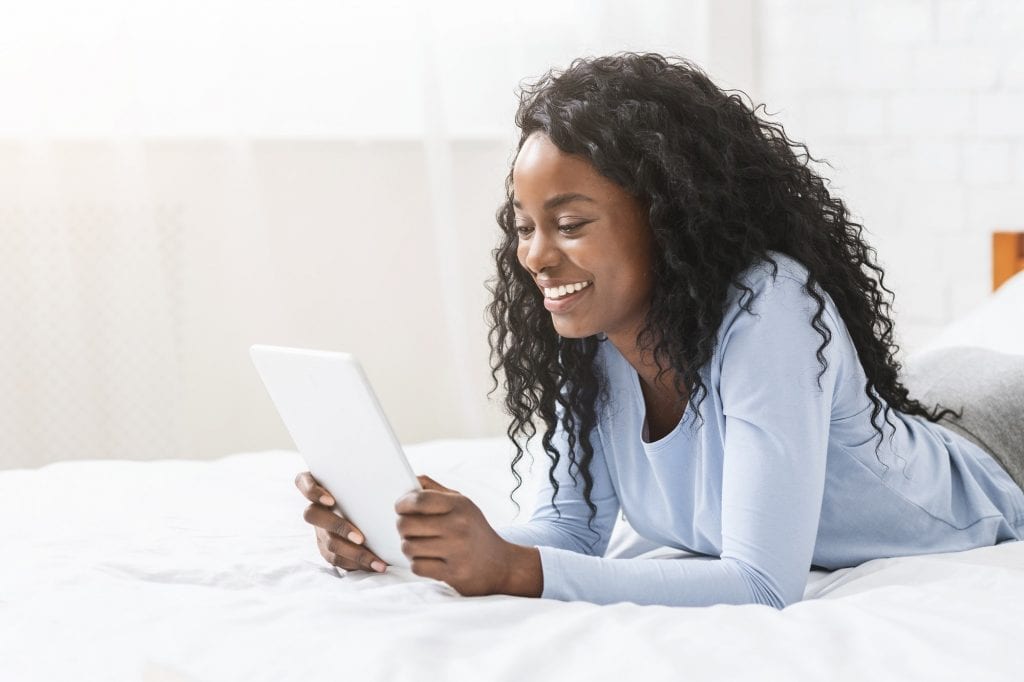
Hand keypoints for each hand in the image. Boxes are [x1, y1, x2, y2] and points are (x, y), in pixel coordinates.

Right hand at [294, 471, 388, 572]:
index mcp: (321, 485)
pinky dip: (357, 564)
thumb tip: (395, 475)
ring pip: (328, 542)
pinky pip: (335, 559)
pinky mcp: (325, 547)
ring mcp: (319, 529)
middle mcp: (316, 507)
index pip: (303, 482)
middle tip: (360, 538)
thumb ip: (372, 476)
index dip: (312, 491)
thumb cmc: (371, 489)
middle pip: (312, 515)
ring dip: (353, 553)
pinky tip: (376, 565)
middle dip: (338, 527)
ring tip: (376, 561)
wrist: (371, 509)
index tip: (330, 500)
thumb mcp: (369, 481)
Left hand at [395, 475, 540, 596]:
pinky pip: (417, 567)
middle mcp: (458, 526)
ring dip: (409, 547)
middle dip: (402, 527)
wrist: (501, 565)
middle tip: (408, 529)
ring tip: (419, 545)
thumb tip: (411, 480)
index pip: (419, 499)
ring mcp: (456, 551)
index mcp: (460, 505)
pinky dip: (418, 564)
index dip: (403, 503)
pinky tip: (428, 559)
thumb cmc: (474, 530)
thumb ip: (435, 490)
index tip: (400, 508)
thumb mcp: (462, 504)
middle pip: (407, 524)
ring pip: (408, 547)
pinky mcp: (453, 573)